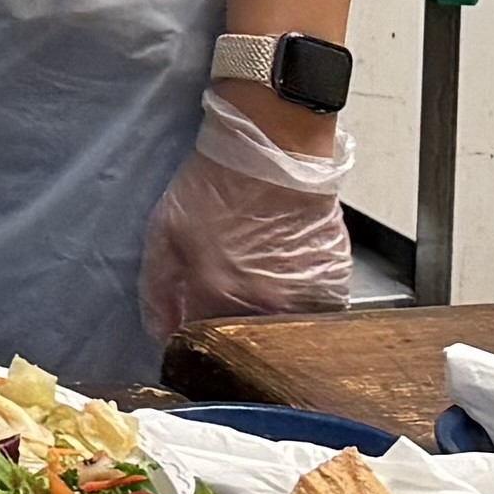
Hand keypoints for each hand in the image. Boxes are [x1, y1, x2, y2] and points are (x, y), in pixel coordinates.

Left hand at [141, 87, 354, 338]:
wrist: (272, 154)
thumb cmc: (215, 186)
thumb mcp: (164, 232)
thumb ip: (158, 288)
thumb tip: (160, 332)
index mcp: (219, 294)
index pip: (203, 337)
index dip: (194, 327)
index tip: (193, 315)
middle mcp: (267, 305)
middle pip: (248, 339)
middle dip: (234, 329)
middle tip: (230, 293)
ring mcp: (306, 296)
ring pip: (286, 330)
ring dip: (271, 318)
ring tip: (261, 280)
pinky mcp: (335, 280)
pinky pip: (318, 311)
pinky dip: (303, 303)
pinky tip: (288, 274)